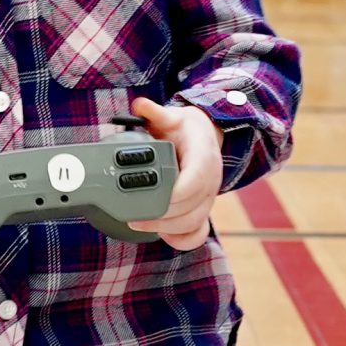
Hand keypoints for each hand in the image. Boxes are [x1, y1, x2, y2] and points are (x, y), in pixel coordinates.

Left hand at [126, 96, 221, 248]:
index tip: (152, 199)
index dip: (176, 195)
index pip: (196, 181)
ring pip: (194, 224)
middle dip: (162, 217)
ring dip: (167, 229)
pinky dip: (181, 240)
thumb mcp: (174, 116)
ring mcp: (208, 198)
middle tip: (134, 217)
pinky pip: (198, 233)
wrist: (208, 137)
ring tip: (139, 224)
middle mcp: (211, 181)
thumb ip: (156, 113)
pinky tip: (163, 236)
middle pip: (193, 208)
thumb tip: (139, 105)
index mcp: (204, 157)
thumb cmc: (188, 129)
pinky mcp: (203, 210)